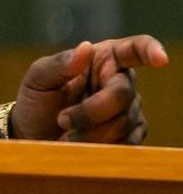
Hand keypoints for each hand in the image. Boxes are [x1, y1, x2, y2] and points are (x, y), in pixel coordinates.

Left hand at [11, 34, 167, 142]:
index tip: (160, 60)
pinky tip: (81, 144)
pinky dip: (100, 145)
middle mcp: (121, 81)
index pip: (134, 49)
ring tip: (66, 134)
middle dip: (91, 111)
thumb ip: (60, 63)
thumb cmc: (36, 101)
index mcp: (102, 59)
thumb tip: (86, 48)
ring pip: (123, 122)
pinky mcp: (130, 135)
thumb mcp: (38, 78)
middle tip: (62, 120)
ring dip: (91, 132)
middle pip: (122, 94)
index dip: (150, 51)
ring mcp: (129, 109)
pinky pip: (126, 143)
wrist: (33, 135)